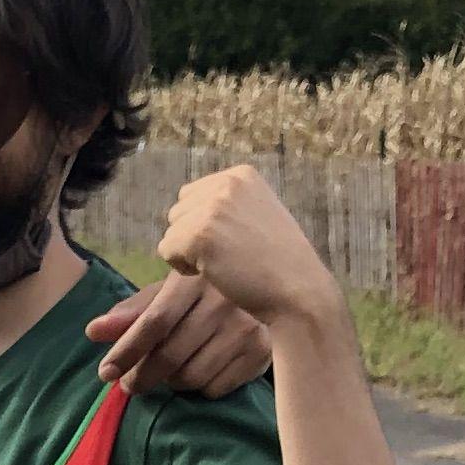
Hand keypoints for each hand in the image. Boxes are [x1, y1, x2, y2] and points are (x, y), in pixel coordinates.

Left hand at [86, 265, 272, 398]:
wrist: (264, 293)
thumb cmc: (202, 296)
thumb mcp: (167, 295)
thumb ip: (130, 314)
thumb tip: (93, 332)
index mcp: (194, 279)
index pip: (154, 321)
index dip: (126, 351)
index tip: (106, 373)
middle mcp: (224, 300)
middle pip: (170, 355)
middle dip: (142, 376)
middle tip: (130, 385)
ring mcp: (246, 327)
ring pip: (191, 376)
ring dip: (171, 383)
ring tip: (169, 372)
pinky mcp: (261, 352)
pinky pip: (215, 388)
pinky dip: (199, 388)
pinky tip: (201, 371)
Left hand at [152, 164, 343, 331]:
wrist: (297, 290)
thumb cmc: (280, 262)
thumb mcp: (259, 214)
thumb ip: (227, 205)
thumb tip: (185, 211)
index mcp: (242, 174)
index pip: (193, 195)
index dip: (205, 224)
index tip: (233, 241)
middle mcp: (226, 183)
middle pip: (179, 210)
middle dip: (194, 236)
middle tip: (227, 255)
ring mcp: (212, 207)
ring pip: (171, 231)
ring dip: (189, 253)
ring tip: (224, 263)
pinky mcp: (199, 233)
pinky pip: (167, 251)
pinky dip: (183, 268)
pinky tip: (215, 272)